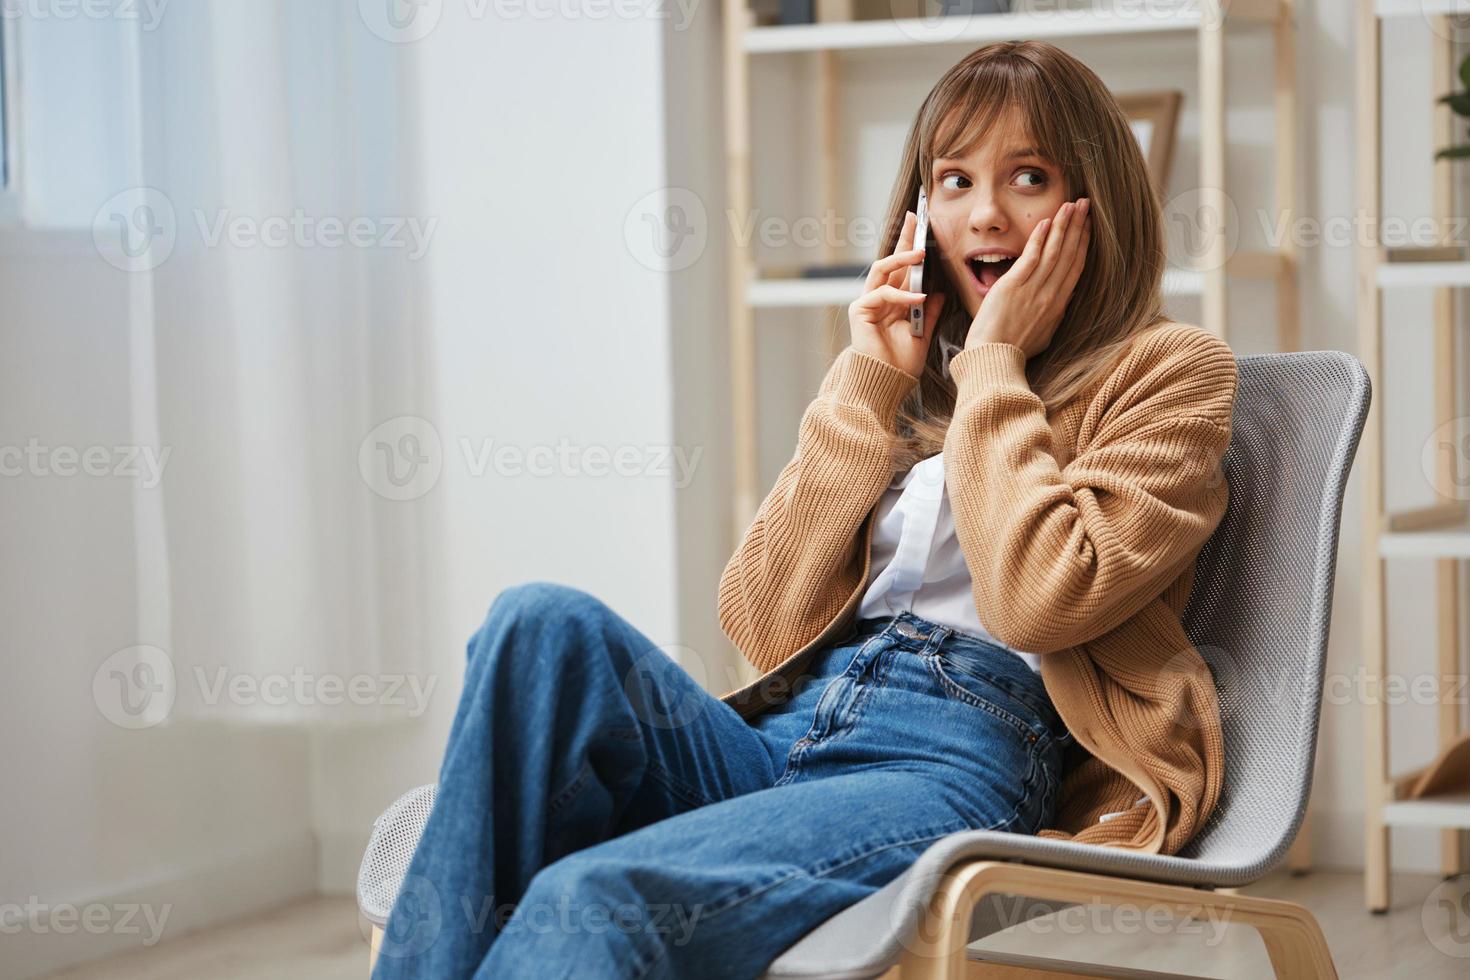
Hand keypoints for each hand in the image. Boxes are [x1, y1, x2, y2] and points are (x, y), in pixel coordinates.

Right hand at [848, 209, 947, 379]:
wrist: (888, 382)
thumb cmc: (902, 362)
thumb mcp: (923, 332)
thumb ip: (929, 311)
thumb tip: (938, 291)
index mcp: (894, 300)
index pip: (903, 267)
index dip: (910, 245)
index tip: (921, 222)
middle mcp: (879, 297)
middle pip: (892, 259)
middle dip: (904, 238)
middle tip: (915, 218)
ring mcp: (867, 302)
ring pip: (882, 269)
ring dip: (902, 259)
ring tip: (921, 254)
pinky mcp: (860, 311)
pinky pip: (882, 294)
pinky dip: (902, 295)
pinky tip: (919, 296)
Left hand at [964, 197, 1090, 359]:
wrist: (993, 358)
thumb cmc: (1014, 349)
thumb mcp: (1044, 333)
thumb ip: (1056, 313)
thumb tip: (1066, 297)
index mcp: (1058, 305)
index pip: (1076, 266)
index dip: (1084, 242)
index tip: (1088, 225)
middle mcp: (1050, 295)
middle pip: (1069, 254)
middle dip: (1078, 226)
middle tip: (1085, 204)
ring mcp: (1032, 290)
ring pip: (1054, 252)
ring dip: (1063, 226)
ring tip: (1070, 205)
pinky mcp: (1013, 287)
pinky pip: (1031, 258)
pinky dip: (1039, 239)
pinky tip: (1046, 222)